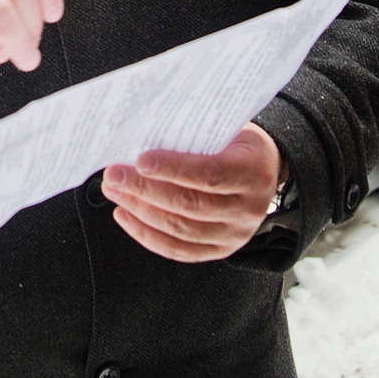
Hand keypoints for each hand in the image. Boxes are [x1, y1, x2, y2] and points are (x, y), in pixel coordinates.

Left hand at [100, 123, 285, 261]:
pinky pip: (179, 250)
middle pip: (190, 205)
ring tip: (115, 192)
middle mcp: (247, 209)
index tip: (140, 161)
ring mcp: (235, 235)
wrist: (264, 169)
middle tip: (114, 175)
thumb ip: (193, 131)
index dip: (173, 169)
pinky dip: (147, 235)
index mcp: (252, 172)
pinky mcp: (220, 249)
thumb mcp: (227, 127)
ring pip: (180, 230)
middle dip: (144, 190)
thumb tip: (143, 131)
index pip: (210, 174)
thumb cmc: (236, 142)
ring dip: (140, 211)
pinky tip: (126, 215)